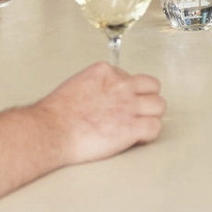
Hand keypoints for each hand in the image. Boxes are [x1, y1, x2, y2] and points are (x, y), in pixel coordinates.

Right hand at [37, 63, 166, 164]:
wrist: (51, 131)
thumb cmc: (56, 115)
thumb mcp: (76, 86)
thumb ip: (94, 87)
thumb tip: (99, 97)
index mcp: (106, 72)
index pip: (130, 77)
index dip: (128, 91)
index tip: (120, 102)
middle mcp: (121, 85)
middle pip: (152, 86)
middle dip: (146, 99)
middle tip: (137, 112)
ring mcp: (129, 106)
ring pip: (159, 105)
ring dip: (151, 115)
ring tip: (140, 125)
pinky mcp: (132, 127)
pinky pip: (154, 128)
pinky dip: (149, 135)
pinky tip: (138, 138)